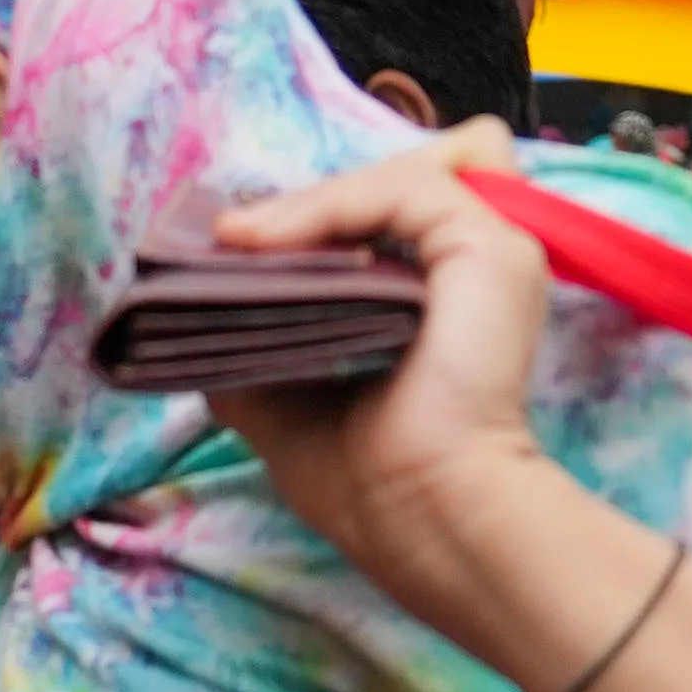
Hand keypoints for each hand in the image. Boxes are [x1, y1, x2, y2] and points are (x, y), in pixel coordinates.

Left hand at [201, 124, 571, 626]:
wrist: (421, 517)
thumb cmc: (368, 483)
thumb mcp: (286, 404)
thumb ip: (260, 348)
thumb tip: (198, 317)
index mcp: (445, 297)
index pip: (395, 213)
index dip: (320, 217)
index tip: (234, 243)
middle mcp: (475, 266)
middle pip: (397, 182)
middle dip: (307, 204)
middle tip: (228, 238)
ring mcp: (492, 250)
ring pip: (398, 174)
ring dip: (307, 201)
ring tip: (236, 239)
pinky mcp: (490, 247)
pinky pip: (401, 187)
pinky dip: (325, 206)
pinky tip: (261, 241)